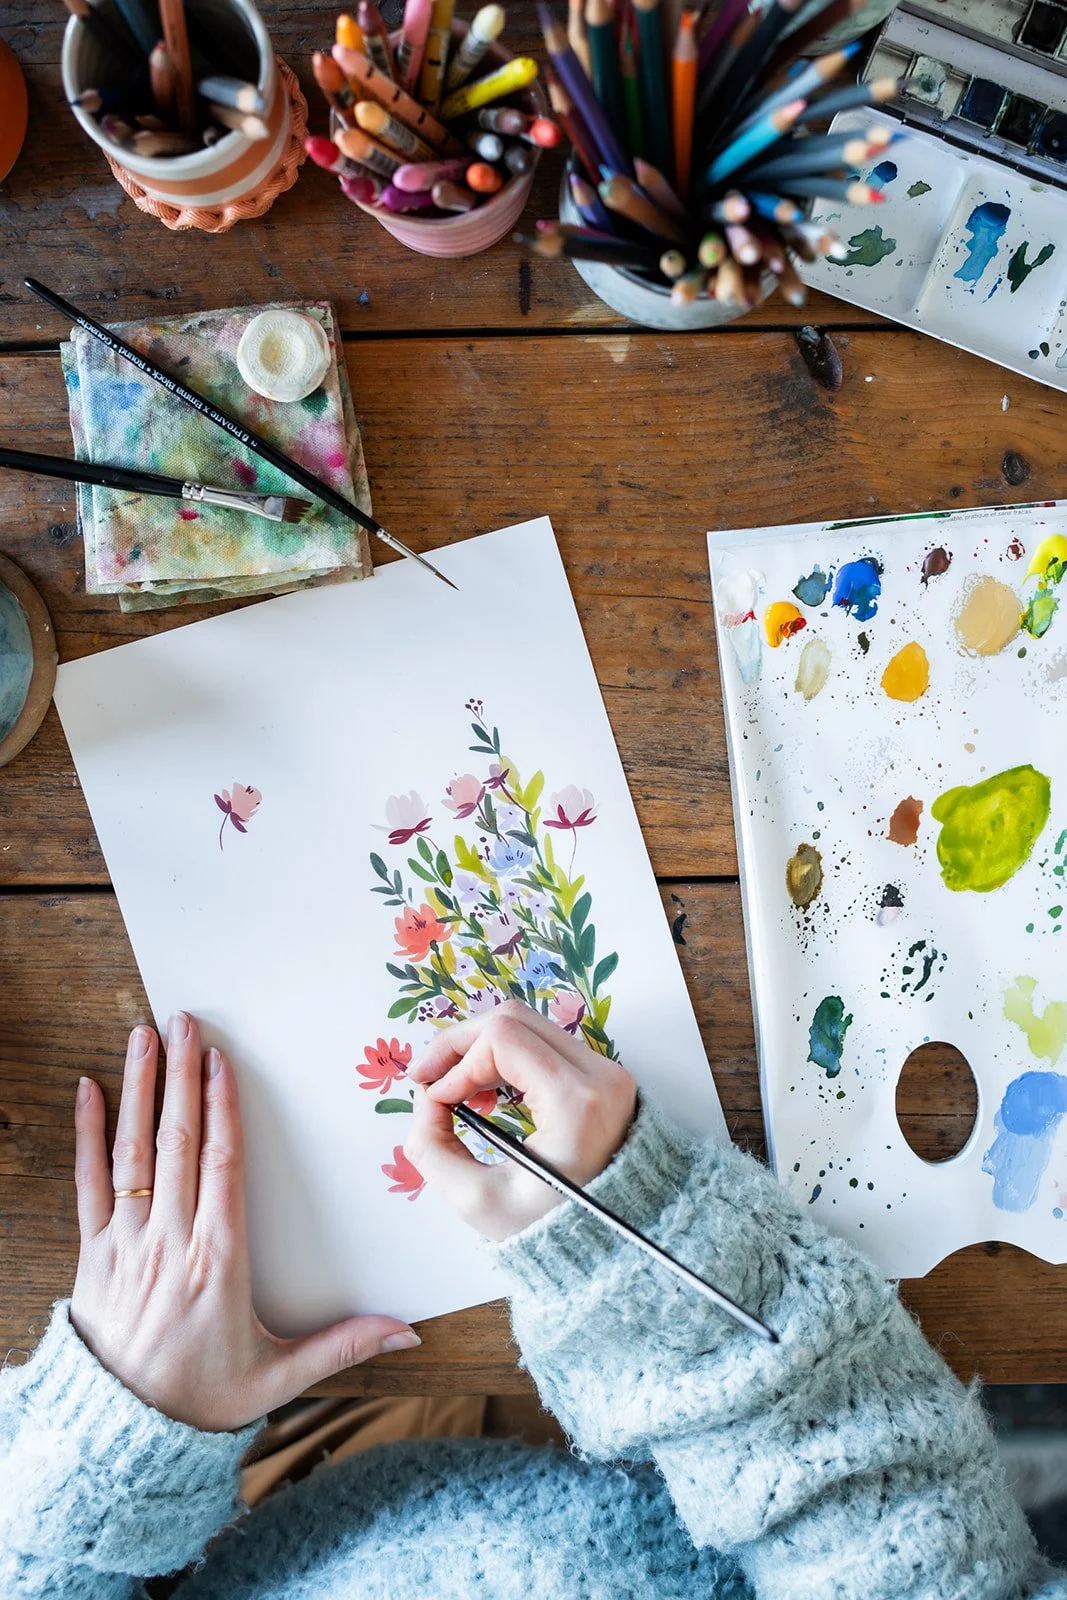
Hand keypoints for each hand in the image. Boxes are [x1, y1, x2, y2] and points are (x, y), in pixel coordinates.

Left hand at [71, 1013, 419, 1432]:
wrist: (119, 1437)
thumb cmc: (199, 1401)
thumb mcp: (277, 1380)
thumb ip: (341, 1346)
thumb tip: (407, 1331)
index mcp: (217, 1262)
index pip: (221, 1168)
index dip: (222, 1111)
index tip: (224, 1063)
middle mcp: (169, 1242)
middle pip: (177, 1142)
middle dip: (183, 1077)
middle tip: (187, 1023)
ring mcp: (125, 1243)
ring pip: (132, 1152)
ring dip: (138, 1089)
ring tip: (143, 1036)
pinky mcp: (93, 1253)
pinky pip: (88, 1183)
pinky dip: (86, 1134)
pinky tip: (87, 1089)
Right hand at [404, 1001, 636, 1241]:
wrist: (606, 1246)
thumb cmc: (547, 1231)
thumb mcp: (476, 1201)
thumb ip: (431, 1146)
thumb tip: (425, 1098)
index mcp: (577, 1102)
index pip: (503, 1040)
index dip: (455, 1063)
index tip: (434, 1101)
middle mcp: (601, 1075)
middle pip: (514, 1019)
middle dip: (460, 1045)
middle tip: (427, 1078)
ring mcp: (606, 1072)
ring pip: (527, 1026)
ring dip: (480, 1050)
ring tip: (455, 1091)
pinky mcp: (601, 1077)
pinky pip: (542, 1044)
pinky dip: (504, 1058)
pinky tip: (483, 1091)